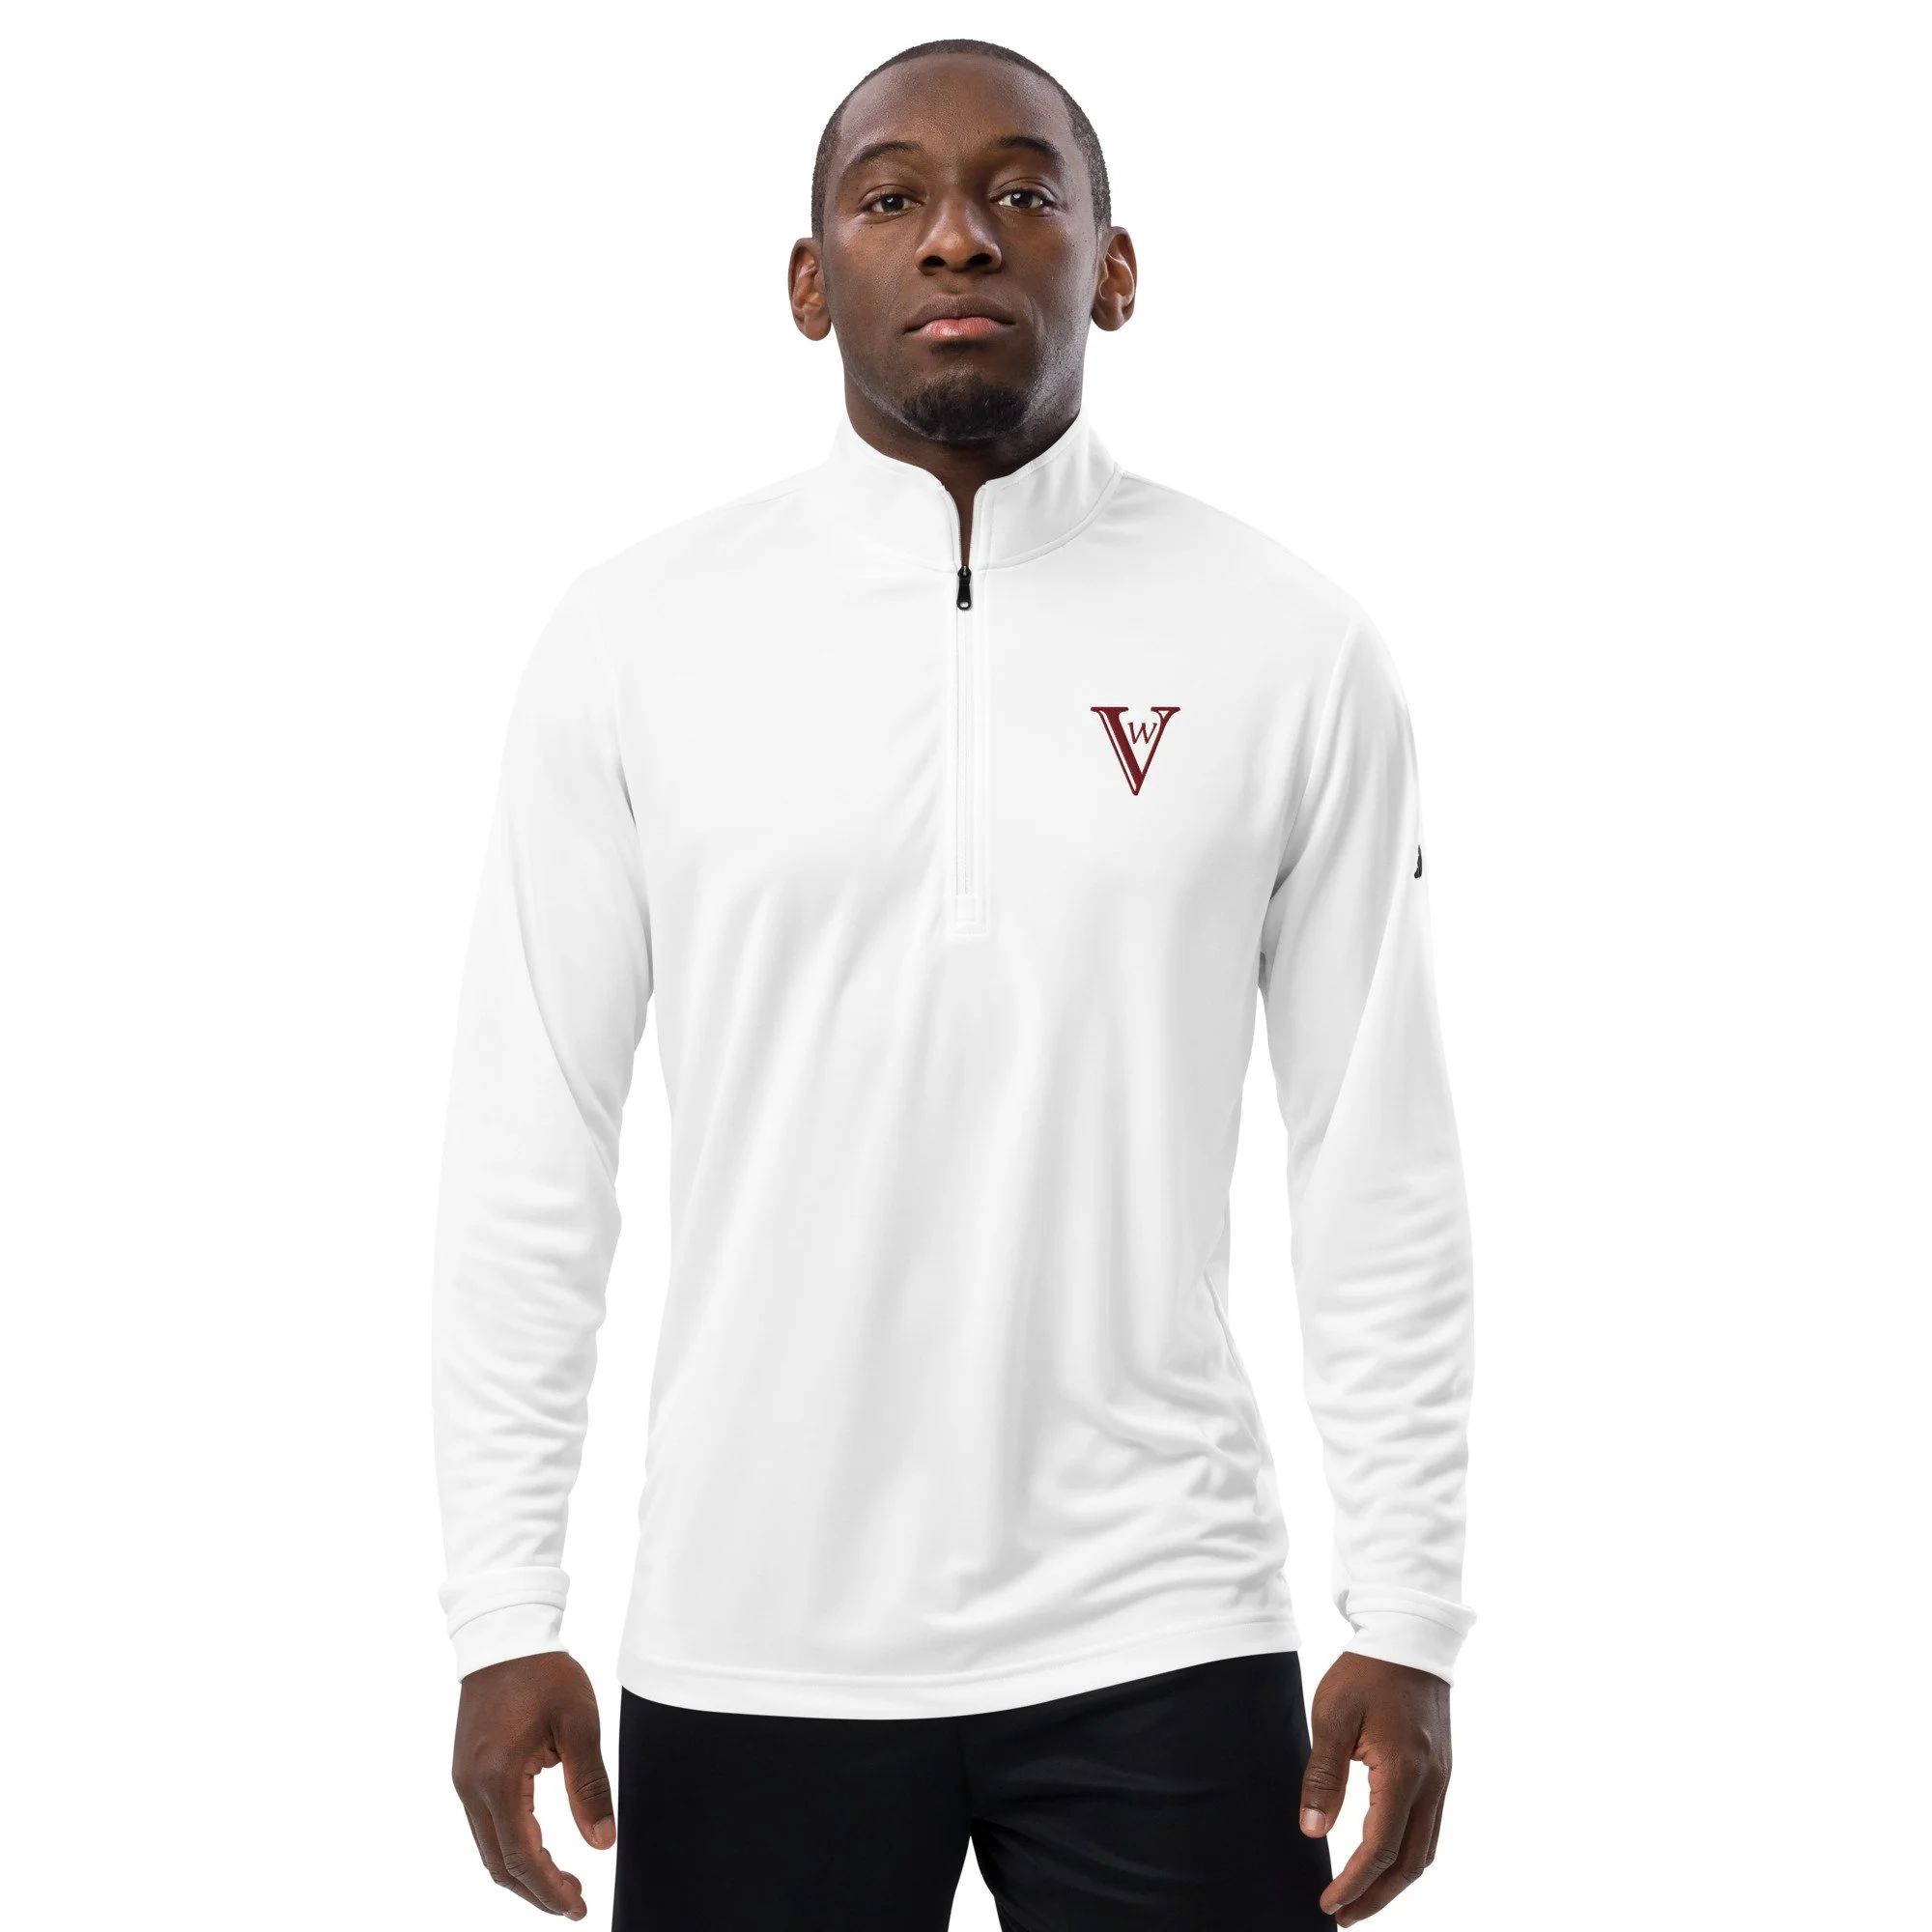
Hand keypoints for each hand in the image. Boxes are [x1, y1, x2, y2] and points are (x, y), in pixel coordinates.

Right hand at [452, 1652, 615, 1917]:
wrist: (504, 1634)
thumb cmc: (544, 1673)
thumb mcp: (579, 1724)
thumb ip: (589, 1785)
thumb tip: (602, 1842)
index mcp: (498, 1779)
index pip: (522, 1857)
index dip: (550, 1889)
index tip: (578, 1907)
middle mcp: (471, 1787)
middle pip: (499, 1864)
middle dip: (536, 1891)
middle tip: (574, 1903)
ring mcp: (464, 1780)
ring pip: (489, 1849)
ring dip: (523, 1872)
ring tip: (563, 1882)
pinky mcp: (467, 1771)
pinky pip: (485, 1825)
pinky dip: (511, 1846)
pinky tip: (539, 1846)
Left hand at [1299, 1652, 1451, 1925]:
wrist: (1409, 1637)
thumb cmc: (1367, 1672)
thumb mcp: (1332, 1716)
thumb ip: (1323, 1776)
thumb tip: (1313, 1831)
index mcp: (1404, 1770)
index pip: (1381, 1846)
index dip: (1355, 1882)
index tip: (1329, 1903)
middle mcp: (1431, 1783)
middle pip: (1410, 1863)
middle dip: (1377, 1897)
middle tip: (1342, 1916)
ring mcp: (1441, 1779)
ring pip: (1425, 1851)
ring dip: (1394, 1883)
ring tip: (1361, 1899)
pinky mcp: (1440, 1773)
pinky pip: (1429, 1830)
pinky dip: (1407, 1857)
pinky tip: (1384, 1861)